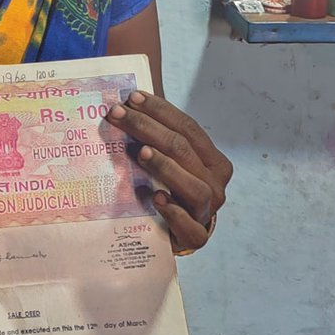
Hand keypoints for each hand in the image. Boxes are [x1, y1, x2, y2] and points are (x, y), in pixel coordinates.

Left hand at [107, 91, 232, 255]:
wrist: (179, 232)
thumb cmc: (173, 191)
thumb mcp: (170, 162)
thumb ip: (158, 140)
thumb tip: (126, 107)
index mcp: (213, 160)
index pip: (188, 128)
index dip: (160, 110)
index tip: (132, 98)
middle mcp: (215, 183)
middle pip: (184, 150)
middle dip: (148, 128)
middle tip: (119, 114)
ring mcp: (208, 211)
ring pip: (193, 186)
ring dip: (165, 166)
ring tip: (140, 152)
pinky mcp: (196, 236)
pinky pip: (189, 225)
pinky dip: (173, 211)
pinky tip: (156, 198)